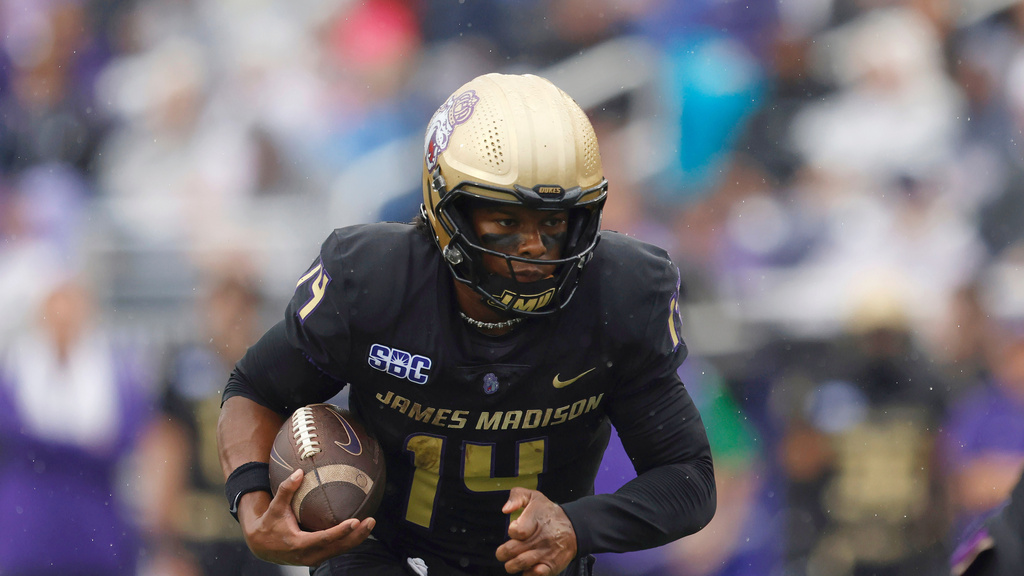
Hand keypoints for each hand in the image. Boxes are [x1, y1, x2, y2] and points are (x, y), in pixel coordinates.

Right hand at [237, 469, 374, 565]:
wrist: (261, 546)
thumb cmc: (269, 524)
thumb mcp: (275, 507)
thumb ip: (286, 489)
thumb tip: (298, 472)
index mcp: (298, 544)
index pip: (324, 538)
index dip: (341, 531)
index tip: (356, 521)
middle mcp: (308, 555)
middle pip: (338, 547)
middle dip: (357, 535)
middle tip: (371, 520)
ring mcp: (313, 559)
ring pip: (340, 550)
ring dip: (357, 538)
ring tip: (370, 523)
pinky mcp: (317, 557)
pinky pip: (336, 550)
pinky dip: (349, 540)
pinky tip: (360, 528)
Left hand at [495, 487, 576, 575]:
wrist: (574, 528)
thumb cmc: (548, 513)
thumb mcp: (534, 497)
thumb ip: (516, 496)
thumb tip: (505, 510)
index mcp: (535, 520)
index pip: (515, 531)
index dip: (511, 531)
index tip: (514, 529)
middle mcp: (540, 538)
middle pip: (511, 550)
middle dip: (503, 552)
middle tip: (505, 550)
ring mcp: (545, 553)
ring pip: (519, 564)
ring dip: (511, 564)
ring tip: (513, 559)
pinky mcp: (550, 566)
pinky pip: (533, 575)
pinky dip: (527, 573)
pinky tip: (527, 567)